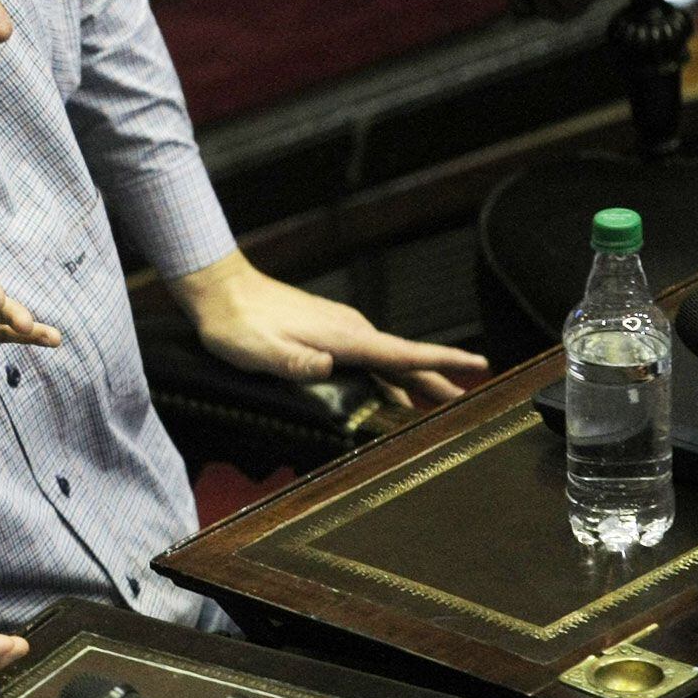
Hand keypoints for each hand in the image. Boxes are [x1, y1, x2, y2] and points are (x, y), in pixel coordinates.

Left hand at [170, 250, 487, 406]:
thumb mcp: (259, 350)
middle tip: (466, 404)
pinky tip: (382, 391)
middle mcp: (349, 330)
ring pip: (385, 360)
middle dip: (438, 380)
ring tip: (433, 407)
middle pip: (403, 361)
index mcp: (342, 338)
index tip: (478, 366)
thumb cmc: (236, 323)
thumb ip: (292, 361)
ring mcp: (339, 328)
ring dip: (411, 381)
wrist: (220, 289)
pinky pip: (367, 357)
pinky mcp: (326, 330)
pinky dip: (384, 374)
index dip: (442, 362)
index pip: (402, 353)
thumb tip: (326, 367)